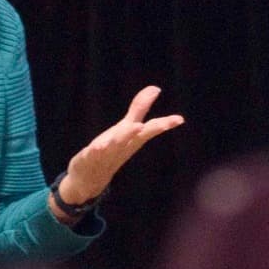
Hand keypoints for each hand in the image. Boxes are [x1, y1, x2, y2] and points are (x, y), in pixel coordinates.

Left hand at [59, 86, 184, 201]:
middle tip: (145, 125)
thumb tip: (155, 88)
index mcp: (132, 139)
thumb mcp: (126, 128)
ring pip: (115, 144)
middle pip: (135, 137)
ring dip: (121, 138)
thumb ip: (140, 108)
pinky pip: (93, 154)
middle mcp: (122, 146)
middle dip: (142, 130)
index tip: (180, 119)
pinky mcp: (89, 157)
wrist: (90, 179)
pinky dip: (96, 150)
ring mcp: (106, 153)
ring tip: (132, 129)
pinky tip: (98, 146)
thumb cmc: (112, 150)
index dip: (165, 123)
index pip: (150, 130)